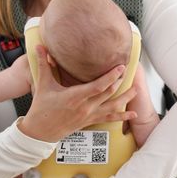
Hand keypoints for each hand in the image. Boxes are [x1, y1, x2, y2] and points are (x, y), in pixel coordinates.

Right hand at [18, 45, 136, 142]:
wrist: (41, 131)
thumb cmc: (41, 108)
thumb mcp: (43, 85)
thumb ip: (43, 64)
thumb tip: (40, 47)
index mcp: (74, 97)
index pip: (98, 86)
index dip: (111, 76)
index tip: (120, 67)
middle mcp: (85, 107)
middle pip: (108, 94)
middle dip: (119, 82)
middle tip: (128, 71)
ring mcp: (89, 115)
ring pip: (112, 106)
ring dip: (125, 98)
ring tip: (136, 90)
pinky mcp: (90, 121)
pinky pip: (109, 118)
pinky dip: (122, 116)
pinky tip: (132, 114)